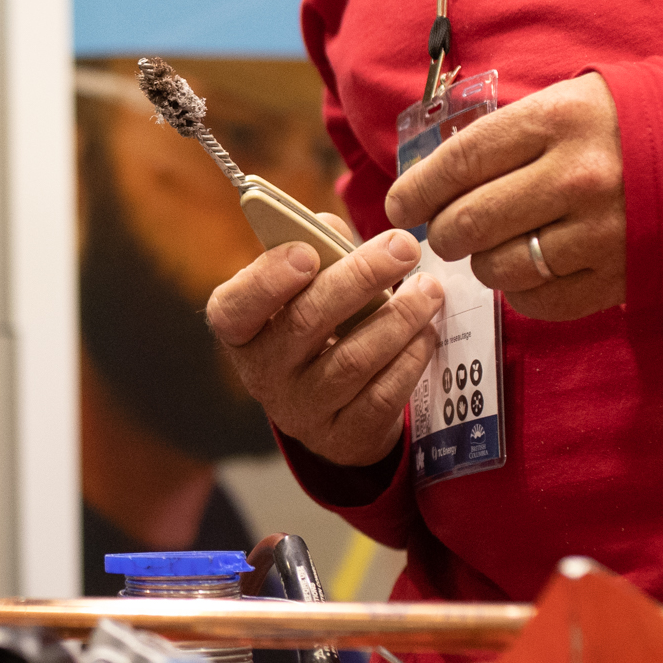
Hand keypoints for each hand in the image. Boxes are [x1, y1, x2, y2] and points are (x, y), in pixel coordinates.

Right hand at [203, 229, 448, 470]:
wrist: (333, 408)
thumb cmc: (317, 327)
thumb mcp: (303, 290)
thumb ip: (315, 249)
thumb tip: (328, 225)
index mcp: (240, 331)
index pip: (234, 307)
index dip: (269, 279)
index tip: (309, 251)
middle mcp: (263, 375)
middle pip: (306, 322)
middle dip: (359, 278)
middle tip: (403, 247)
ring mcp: (301, 411)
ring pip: (352, 360)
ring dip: (397, 318)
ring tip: (428, 289)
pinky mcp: (343, 437)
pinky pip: (381, 396)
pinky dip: (410, 358)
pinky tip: (427, 331)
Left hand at [386, 73, 625, 321]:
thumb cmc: (631, 124)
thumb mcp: (571, 101)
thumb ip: (509, 133)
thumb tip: (436, 173)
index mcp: (557, 121)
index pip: (461, 161)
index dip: (417, 189)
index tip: (399, 205)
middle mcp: (574, 177)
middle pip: (470, 221)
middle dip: (443, 233)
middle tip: (445, 232)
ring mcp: (598, 232)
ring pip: (499, 267)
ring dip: (483, 263)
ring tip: (495, 248)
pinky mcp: (617, 276)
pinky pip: (540, 301)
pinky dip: (521, 293)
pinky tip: (530, 272)